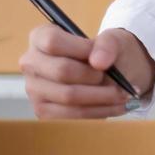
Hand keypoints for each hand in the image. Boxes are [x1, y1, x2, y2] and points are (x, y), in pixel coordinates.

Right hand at [19, 26, 154, 118]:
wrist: (110, 73)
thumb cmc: (106, 53)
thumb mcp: (113, 40)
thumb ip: (107, 45)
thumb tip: (98, 62)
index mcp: (40, 38)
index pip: (52, 42)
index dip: (81, 49)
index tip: (102, 58)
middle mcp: (31, 63)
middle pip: (62, 71)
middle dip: (95, 77)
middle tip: (117, 79)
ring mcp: (34, 90)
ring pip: (68, 96)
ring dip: (101, 98)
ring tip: (123, 95)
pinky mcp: (43, 112)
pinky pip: (70, 116)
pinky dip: (98, 112)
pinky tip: (116, 107)